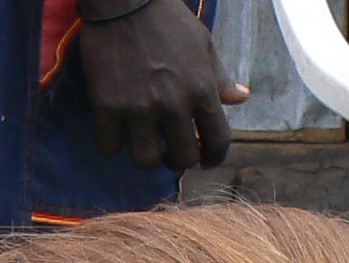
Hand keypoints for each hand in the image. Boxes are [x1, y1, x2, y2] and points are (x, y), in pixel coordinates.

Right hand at [77, 0, 245, 172]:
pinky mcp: (107, 107)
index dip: (214, 157)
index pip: (218, 140)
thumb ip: (219, 78)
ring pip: (145, 160)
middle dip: (178, 159)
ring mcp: (138, 108)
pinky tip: (115, 129)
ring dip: (145, 155)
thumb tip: (241, 98)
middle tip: (169, 150)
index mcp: (201, 89)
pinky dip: (112, 142)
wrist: (124, 0)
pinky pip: (110, 146)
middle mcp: (172, 104)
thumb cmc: (167, 20)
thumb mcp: (202, 44)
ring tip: (142, 141)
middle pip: (182, 158)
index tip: (206, 160)